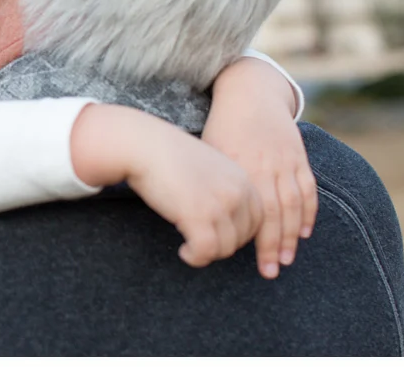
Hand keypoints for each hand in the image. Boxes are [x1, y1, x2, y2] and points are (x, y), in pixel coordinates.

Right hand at [123, 128, 263, 267]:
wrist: (145, 145)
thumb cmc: (170, 156)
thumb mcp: (210, 168)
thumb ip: (224, 189)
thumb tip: (226, 220)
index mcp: (242, 179)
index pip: (258, 219)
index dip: (240, 233)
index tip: (220, 235)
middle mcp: (237, 192)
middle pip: (244, 237)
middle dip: (223, 245)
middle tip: (202, 242)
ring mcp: (219, 205)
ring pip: (225, 249)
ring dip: (208, 253)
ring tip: (190, 246)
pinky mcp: (198, 217)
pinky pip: (206, 252)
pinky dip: (196, 258)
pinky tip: (184, 251)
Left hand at [206, 58, 316, 279]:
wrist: (250, 93)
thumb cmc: (222, 126)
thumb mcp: (211, 152)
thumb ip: (213, 183)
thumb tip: (202, 220)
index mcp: (242, 167)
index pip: (255, 212)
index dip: (257, 241)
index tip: (255, 264)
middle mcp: (267, 166)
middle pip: (275, 214)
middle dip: (275, 246)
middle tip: (272, 271)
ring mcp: (286, 161)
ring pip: (294, 204)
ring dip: (292, 235)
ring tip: (288, 258)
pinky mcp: (298, 156)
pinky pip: (308, 188)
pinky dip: (308, 211)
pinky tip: (304, 231)